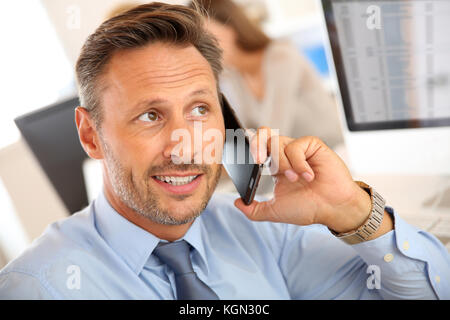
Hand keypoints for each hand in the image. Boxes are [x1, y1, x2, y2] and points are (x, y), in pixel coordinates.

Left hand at [234, 127, 372, 232]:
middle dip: (257, 144)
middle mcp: (285, 154)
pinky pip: (295, 146)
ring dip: (282, 163)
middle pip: (263, 134)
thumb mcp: (274, 211)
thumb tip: (237, 203)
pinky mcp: (312, 145)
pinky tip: (309, 176)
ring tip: (295, 179)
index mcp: (275, 166)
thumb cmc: (308, 208)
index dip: (248, 149)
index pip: (256, 148)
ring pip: (277, 142)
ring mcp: (298, 149)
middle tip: (259, 161)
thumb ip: (253, 209)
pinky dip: (299, 163)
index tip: (242, 160)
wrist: (333, 209)